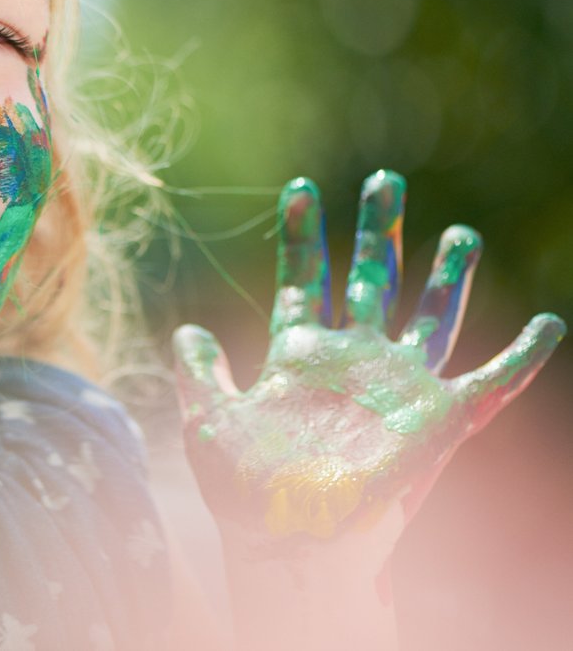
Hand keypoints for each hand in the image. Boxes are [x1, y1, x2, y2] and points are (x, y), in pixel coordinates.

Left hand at [172, 171, 563, 553]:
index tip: (301, 187)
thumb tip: (186, 329)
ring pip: (431, 317)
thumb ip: (200, 372)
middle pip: (371, 279)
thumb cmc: (247, 494)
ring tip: (462, 234)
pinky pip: (491, 380)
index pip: (305, 278)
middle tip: (384, 178)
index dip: (303, 234)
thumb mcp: (210, 422)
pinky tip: (549, 325)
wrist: (294, 545)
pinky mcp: (440, 420)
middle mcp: (354, 361)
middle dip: (379, 229)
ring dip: (448, 276)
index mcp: (300, 355)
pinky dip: (522, 355)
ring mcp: (399, 387)